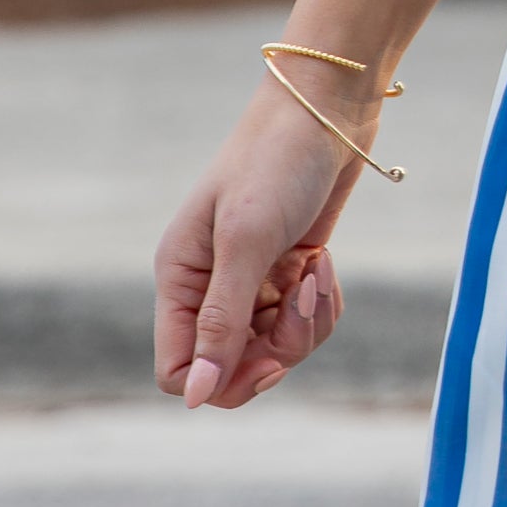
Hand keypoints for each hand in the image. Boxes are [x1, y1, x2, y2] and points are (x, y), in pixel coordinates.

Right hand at [154, 91, 355, 409]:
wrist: (326, 110)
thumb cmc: (276, 163)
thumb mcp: (246, 242)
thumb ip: (221, 321)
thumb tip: (193, 396)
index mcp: (179, 279)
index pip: (179, 371)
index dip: (222, 380)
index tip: (269, 360)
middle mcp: (209, 287)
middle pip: (233, 367)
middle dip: (278, 349)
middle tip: (303, 303)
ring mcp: (251, 281)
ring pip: (275, 347)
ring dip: (306, 321)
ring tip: (316, 269)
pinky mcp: (288, 272)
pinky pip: (304, 321)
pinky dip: (321, 302)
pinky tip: (323, 262)